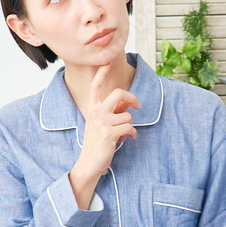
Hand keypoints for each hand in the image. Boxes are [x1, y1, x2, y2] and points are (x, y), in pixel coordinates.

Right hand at [74, 63, 139, 181]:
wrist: (89, 164)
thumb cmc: (97, 144)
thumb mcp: (101, 125)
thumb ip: (113, 112)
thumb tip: (128, 104)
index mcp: (92, 109)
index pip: (95, 87)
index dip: (101, 74)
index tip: (107, 62)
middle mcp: (96, 113)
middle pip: (118, 93)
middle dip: (132, 98)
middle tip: (137, 106)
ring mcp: (102, 122)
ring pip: (127, 115)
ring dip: (130, 125)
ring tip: (124, 134)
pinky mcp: (109, 133)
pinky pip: (130, 127)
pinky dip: (132, 134)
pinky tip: (129, 139)